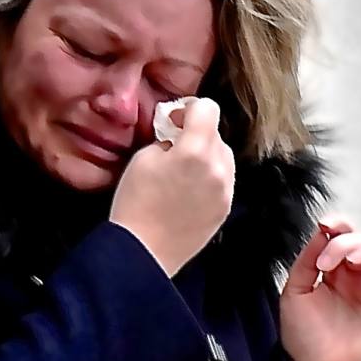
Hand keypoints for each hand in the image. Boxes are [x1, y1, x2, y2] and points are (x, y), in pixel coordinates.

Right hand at [111, 98, 233, 276]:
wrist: (143, 252)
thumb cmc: (135, 203)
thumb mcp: (143, 158)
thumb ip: (167, 141)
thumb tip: (178, 139)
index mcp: (195, 150)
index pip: (208, 109)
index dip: (190, 110)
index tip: (175, 121)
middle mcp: (218, 168)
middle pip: (216, 134)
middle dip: (197, 134)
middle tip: (174, 146)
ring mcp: (225, 190)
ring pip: (223, 158)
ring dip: (207, 156)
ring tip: (183, 171)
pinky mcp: (225, 208)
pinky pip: (223, 180)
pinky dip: (210, 177)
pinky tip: (190, 190)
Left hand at [279, 216, 360, 360]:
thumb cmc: (306, 338)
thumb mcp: (295, 292)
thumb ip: (307, 260)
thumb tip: (322, 230)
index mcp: (335, 271)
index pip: (343, 236)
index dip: (339, 224)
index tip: (327, 226)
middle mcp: (358, 277)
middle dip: (346, 243)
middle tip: (328, 263)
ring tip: (354, 263)